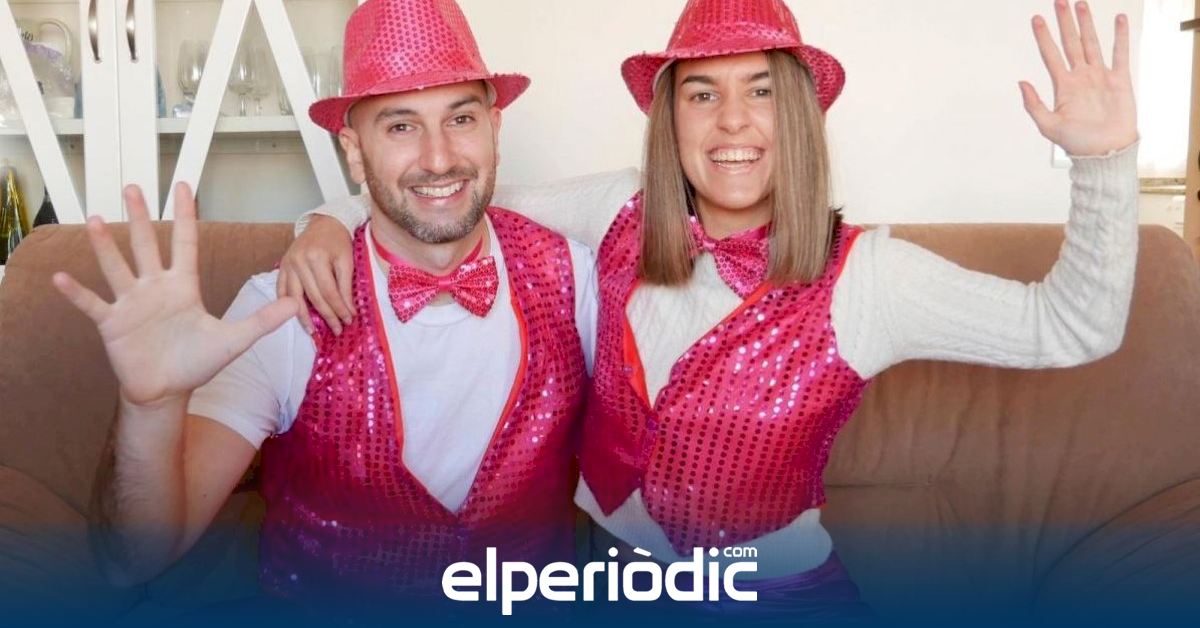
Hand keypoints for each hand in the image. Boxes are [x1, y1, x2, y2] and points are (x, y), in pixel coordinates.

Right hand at [52, 183, 299, 407]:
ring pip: (117, 266)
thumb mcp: (234, 340)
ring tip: (95, 220)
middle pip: (147, 244)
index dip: (186, 215)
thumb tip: (296, 306)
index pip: (186, 243)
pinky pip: (92, 303)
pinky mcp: (112, 324)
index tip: (183, 185)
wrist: (168, 391)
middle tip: (132, 186)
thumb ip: (262, 321)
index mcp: (183, 287)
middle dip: (140, 216)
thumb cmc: (197, 363)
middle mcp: (155, 288)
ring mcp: (131, 303)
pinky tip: (61, 277)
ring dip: (105, 245)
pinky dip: (76, 292)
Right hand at [277, 214, 354, 334]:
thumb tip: (348, 312)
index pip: (329, 292)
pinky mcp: (282, 266)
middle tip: (337, 330)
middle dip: (326, 316)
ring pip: (293, 297)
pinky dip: (286, 304)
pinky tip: (293, 316)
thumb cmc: (338, 242)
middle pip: (313, 297)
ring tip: (313, 332)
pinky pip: (281, 290)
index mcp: (316, 258)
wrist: (324, 223)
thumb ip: (346, 286)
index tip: (348, 321)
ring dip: (302, 317)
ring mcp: (287, 265)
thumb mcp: (347, 260)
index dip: (338, 309)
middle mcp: (299, 262)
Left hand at [1021, 0, 1137, 155]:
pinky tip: (1117, 20)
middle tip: (1060, 2)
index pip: (1050, 54)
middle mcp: (1080, 77)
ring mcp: (1099, 76)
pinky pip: (1119, 54)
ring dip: (1087, 24)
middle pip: (1071, 43)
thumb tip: (1021, 83)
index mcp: (1063, 86)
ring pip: (1091, 43)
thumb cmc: (1078, 143)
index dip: (1043, 37)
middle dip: (1065, 22)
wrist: (1105, 152)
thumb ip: (1034, 105)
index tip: (1036, 19)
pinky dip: (1119, 37)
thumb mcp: (1049, 126)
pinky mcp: (1119, 80)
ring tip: (1081, 4)